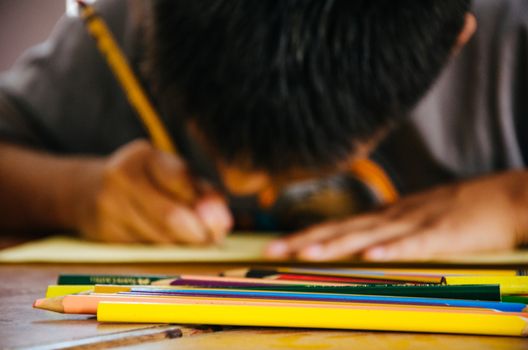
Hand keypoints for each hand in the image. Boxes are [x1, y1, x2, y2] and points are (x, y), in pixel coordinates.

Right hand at [74, 140, 231, 243]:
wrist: (89, 191)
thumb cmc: (147, 181)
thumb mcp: (174, 174)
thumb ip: (202, 193)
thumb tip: (221, 223)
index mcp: (144, 155)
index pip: (180, 180)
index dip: (204, 205)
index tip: (222, 224)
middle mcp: (121, 175)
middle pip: (168, 214)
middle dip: (196, 232)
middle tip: (212, 241)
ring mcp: (108, 204)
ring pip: (158, 236)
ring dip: (181, 243)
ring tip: (193, 240)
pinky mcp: (104, 231)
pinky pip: (144, 247)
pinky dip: (163, 248)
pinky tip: (168, 242)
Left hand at [265, 171, 527, 260]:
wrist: (506, 197)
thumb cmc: (460, 210)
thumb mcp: (416, 218)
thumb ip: (388, 229)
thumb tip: (362, 241)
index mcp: (385, 216)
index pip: (337, 226)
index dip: (304, 235)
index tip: (274, 245)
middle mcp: (393, 217)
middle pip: (342, 230)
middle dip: (304, 242)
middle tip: (270, 252)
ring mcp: (416, 224)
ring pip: (368, 237)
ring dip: (335, 246)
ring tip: (305, 255)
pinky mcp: (443, 235)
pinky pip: (414, 246)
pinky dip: (391, 251)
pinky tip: (371, 258)